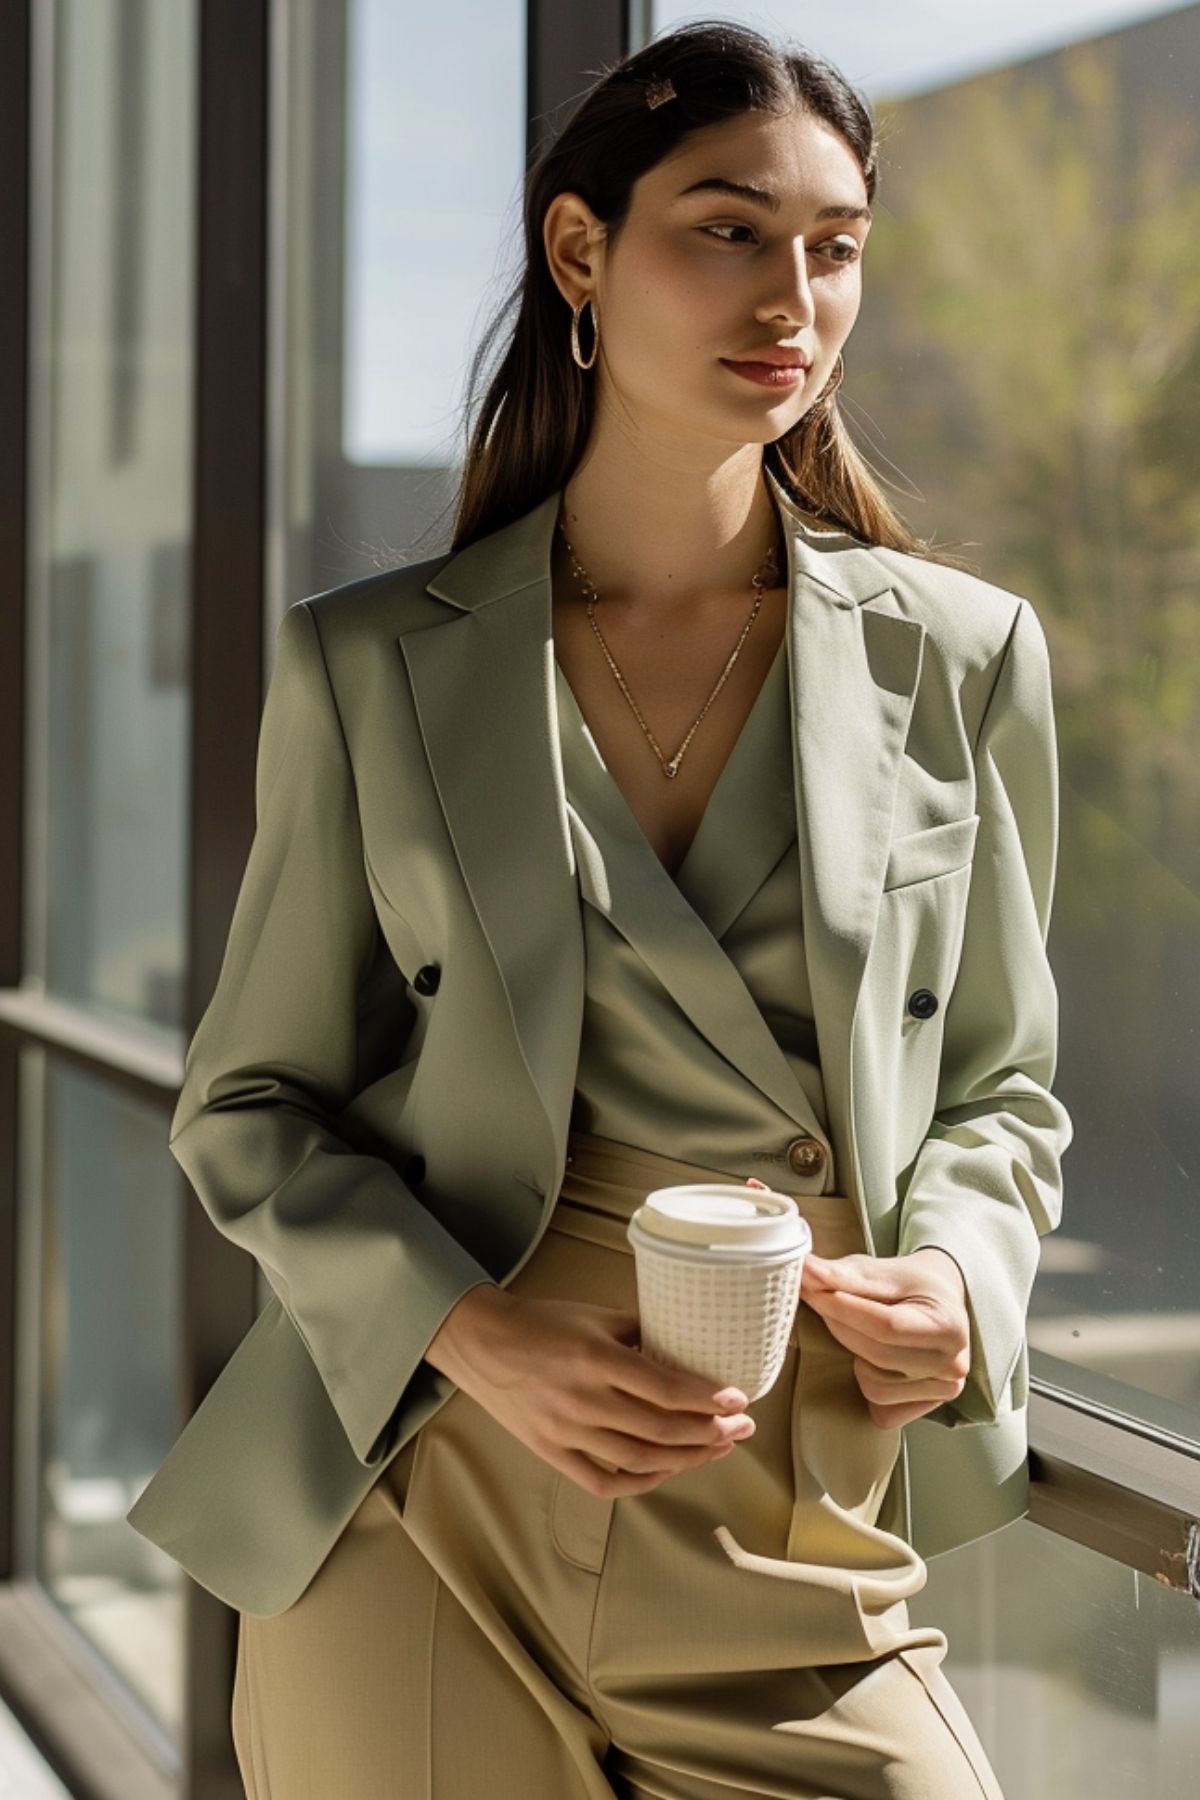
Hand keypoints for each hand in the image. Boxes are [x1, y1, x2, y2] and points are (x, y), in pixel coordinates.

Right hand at [424, 1284, 758, 1497]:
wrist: (481, 1341)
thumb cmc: (541, 1321)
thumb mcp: (595, 1316)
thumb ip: (641, 1332)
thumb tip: (686, 1348)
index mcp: (596, 1359)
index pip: (667, 1389)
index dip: (709, 1399)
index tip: (738, 1400)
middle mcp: (584, 1400)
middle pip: (662, 1430)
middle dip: (711, 1433)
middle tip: (741, 1428)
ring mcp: (566, 1432)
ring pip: (640, 1461)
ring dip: (686, 1459)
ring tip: (716, 1449)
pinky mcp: (551, 1452)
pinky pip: (603, 1481)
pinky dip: (639, 1482)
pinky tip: (665, 1471)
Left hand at [745, 1179, 969, 1427]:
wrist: (942, 1301)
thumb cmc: (911, 1284)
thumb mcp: (882, 1271)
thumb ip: (843, 1275)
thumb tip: (804, 1269)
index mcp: (949, 1325)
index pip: (885, 1325)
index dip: (842, 1309)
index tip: (810, 1290)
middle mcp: (953, 1363)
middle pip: (876, 1354)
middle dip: (840, 1327)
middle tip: (823, 1301)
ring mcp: (944, 1391)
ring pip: (873, 1386)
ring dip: (855, 1357)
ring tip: (864, 1332)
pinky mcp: (927, 1408)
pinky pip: (880, 1408)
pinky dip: (868, 1384)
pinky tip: (876, 1360)